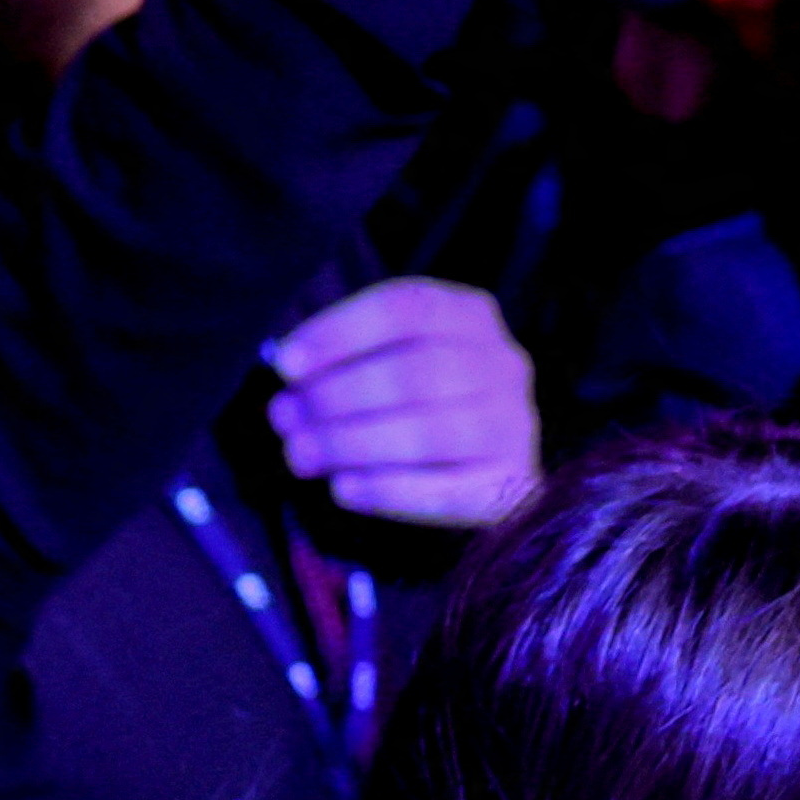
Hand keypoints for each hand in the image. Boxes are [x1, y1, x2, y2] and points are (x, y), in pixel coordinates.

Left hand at [266, 277, 544, 526]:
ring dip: (352, 443)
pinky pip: (449, 492)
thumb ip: (341, 359)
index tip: (285, 364)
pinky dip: (389, 491)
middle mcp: (503, 363)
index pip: (406, 307)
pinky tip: (343, 490)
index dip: (340, 333)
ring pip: (431, 432)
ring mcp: (516, 424)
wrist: (476, 465)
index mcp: (469, 315)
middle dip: (336, 396)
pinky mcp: (514, 483)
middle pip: (416, 371)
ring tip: (299, 455)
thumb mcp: (381, 359)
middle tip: (283, 418)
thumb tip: (290, 371)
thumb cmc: (410, 398)